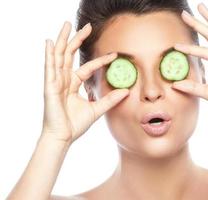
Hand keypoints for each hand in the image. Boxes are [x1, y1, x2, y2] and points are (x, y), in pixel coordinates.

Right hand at [42, 21, 128, 143]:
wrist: (64, 137)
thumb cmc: (75, 124)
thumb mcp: (97, 108)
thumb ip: (110, 99)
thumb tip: (126, 90)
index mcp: (73, 84)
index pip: (88, 67)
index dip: (101, 60)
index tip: (114, 55)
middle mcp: (64, 80)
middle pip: (70, 55)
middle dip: (78, 40)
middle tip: (88, 26)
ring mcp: (55, 82)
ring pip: (59, 56)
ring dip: (63, 40)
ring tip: (67, 24)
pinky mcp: (49, 87)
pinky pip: (49, 67)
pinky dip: (49, 54)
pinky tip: (51, 42)